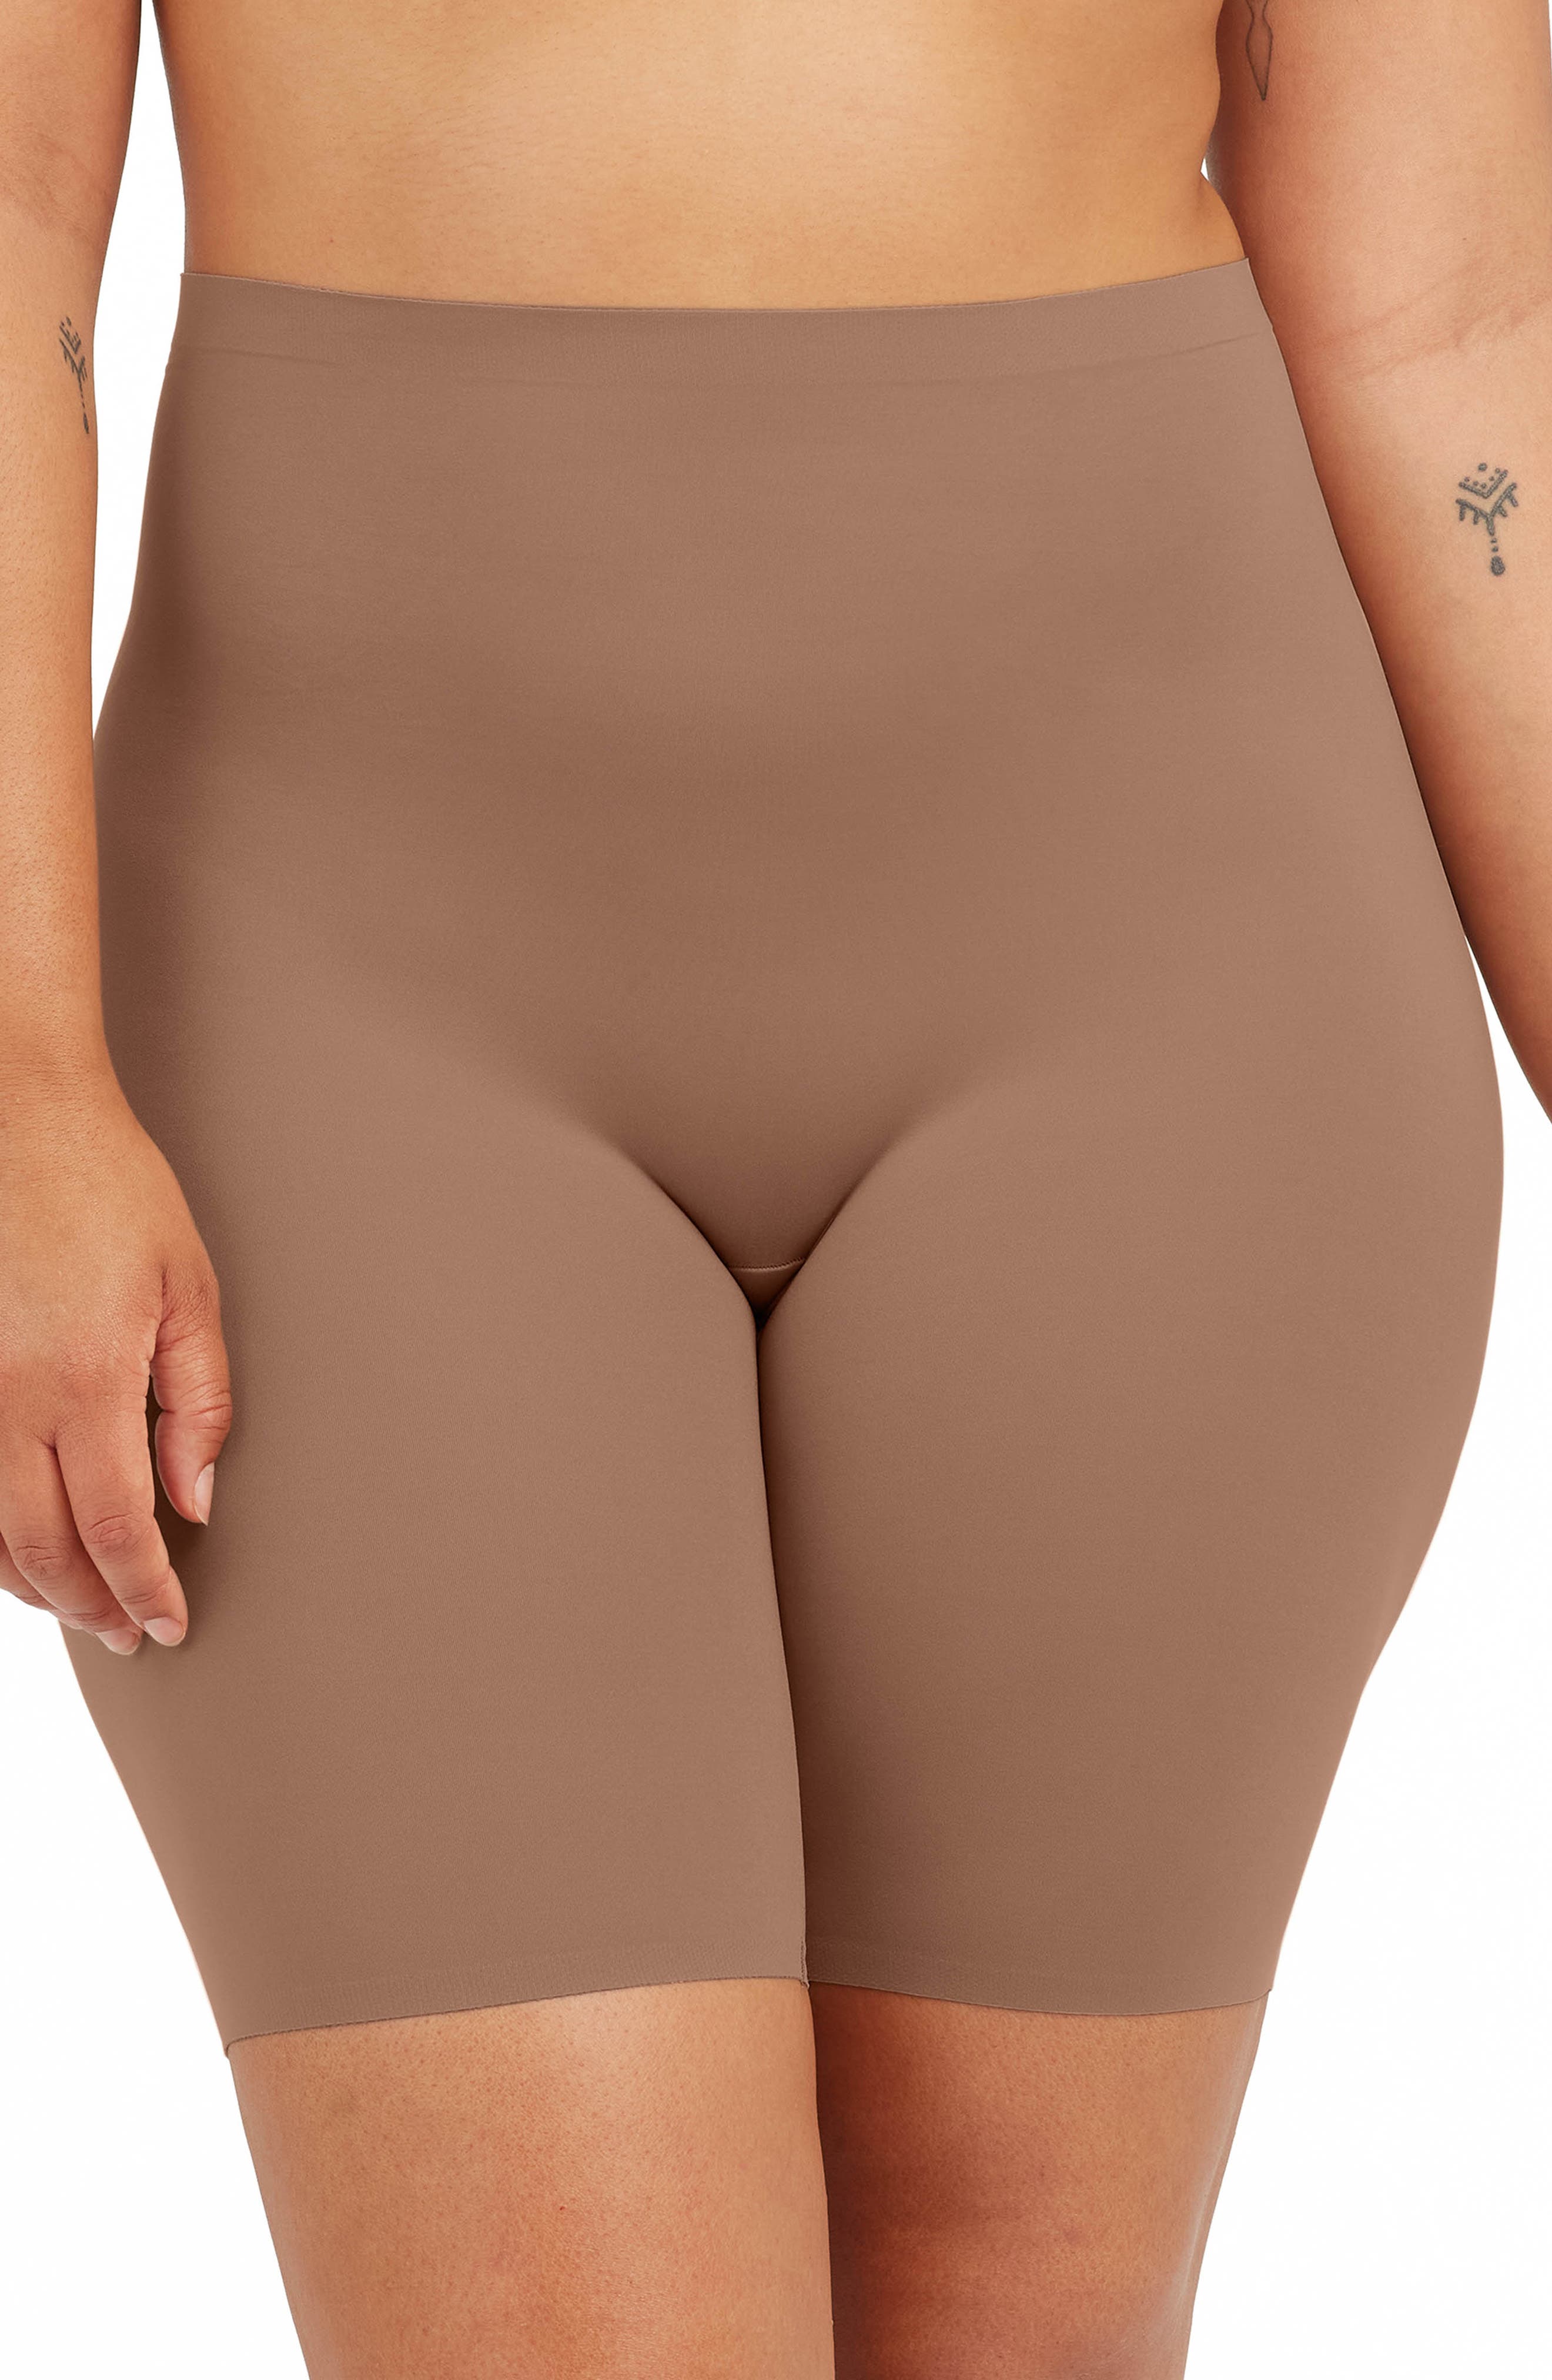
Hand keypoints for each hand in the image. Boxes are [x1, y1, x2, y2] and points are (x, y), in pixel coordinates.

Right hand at [0, 1078, 231, 1652]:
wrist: (13, 1110)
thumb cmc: (107, 1186)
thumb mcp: (187, 1286)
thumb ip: (196, 1399)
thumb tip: (194, 1500)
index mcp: (85, 1376)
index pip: (117, 1527)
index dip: (144, 1589)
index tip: (169, 1624)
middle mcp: (8, 1396)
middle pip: (44, 1546)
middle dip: (91, 1605)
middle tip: (127, 1633)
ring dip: (33, 1584)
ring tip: (79, 1605)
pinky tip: (16, 1550)